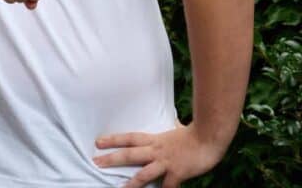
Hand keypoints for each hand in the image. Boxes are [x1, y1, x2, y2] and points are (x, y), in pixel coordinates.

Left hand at [94, 123, 226, 187]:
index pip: (129, 138)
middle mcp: (156, 150)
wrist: (209, 136)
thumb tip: (173, 124)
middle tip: (96, 162)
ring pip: (144, 173)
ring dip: (131, 182)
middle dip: (112, 158)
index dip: (113, 139)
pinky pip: (168, 186)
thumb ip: (169, 132)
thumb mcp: (176, 129)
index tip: (98, 142)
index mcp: (155, 140)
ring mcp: (166, 162)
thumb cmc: (195, 134)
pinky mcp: (178, 172)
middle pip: (130, 154)